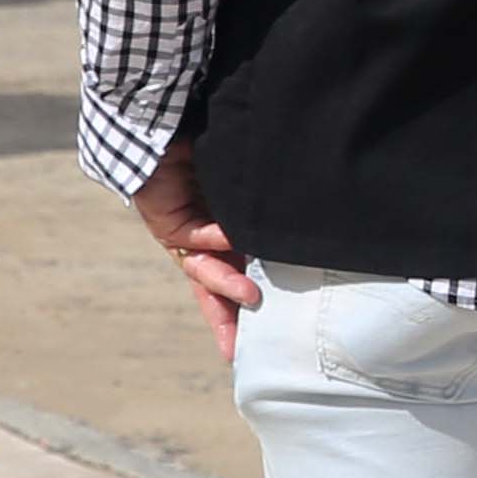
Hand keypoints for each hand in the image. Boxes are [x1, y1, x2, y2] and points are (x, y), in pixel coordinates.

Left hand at [127, 142, 257, 360]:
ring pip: (204, 271)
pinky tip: (231, 238)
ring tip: (250, 297)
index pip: (234, 275)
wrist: (169, 129)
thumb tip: (310, 234)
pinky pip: (195, 237)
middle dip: (226, 319)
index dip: (240, 307)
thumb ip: (261, 215)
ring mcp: (182, 234)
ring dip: (227, 284)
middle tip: (239, 349)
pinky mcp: (167, 223)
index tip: (249, 342)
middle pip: (213, 289)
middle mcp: (202, 241)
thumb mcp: (245, 192)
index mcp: (222, 235)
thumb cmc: (212, 152)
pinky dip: (215, 239)